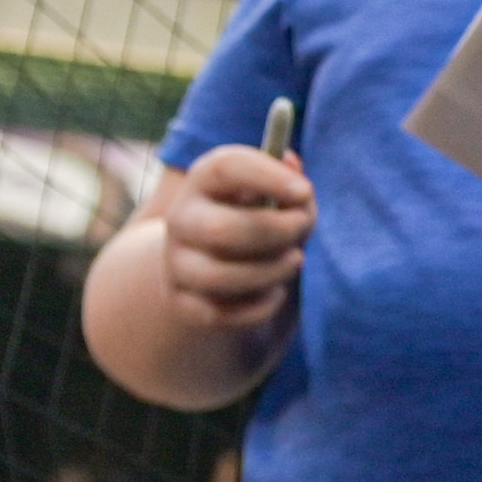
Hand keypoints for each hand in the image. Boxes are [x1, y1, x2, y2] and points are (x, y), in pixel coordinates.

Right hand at [158, 139, 316, 329]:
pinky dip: (259, 306)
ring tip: (295, 260)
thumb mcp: (275, 194)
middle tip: (302, 229)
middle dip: (276, 232)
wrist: (211, 259)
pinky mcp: (183, 302)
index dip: (267, 176)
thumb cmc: (257, 216)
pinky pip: (220, 314)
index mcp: (205, 180)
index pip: (226, 167)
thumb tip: (294, 167)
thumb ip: (290, 184)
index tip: (305, 190)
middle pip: (221, 230)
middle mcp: (181, 219)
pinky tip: (275, 291)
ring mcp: (177, 262)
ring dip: (271, 271)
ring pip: (220, 276)